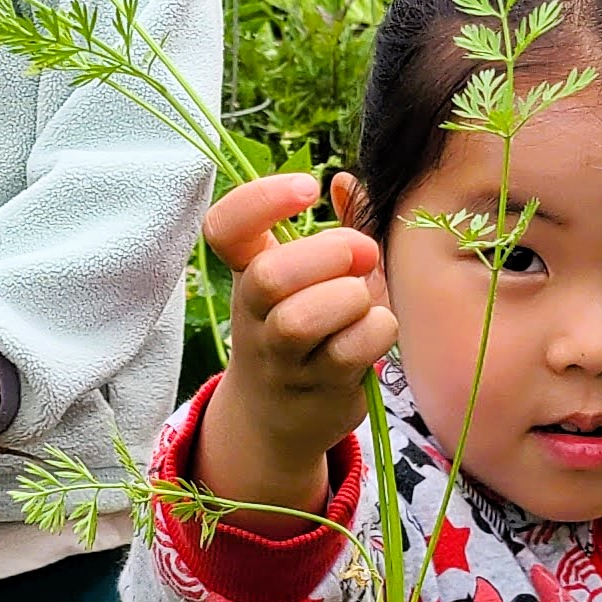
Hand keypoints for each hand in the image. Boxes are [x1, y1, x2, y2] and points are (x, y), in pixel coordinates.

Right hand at [195, 173, 396, 524]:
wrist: (275, 419)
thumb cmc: (306, 330)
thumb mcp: (309, 279)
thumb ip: (334, 229)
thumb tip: (345, 181)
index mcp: (247, 272)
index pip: (225, 228)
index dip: (260, 200)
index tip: (307, 188)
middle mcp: (253, 314)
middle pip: (268, 276)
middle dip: (328, 254)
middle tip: (362, 254)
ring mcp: (279, 358)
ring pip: (302, 320)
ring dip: (350, 299)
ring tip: (364, 300)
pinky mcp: (315, 391)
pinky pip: (349, 352)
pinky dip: (376, 331)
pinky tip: (376, 330)